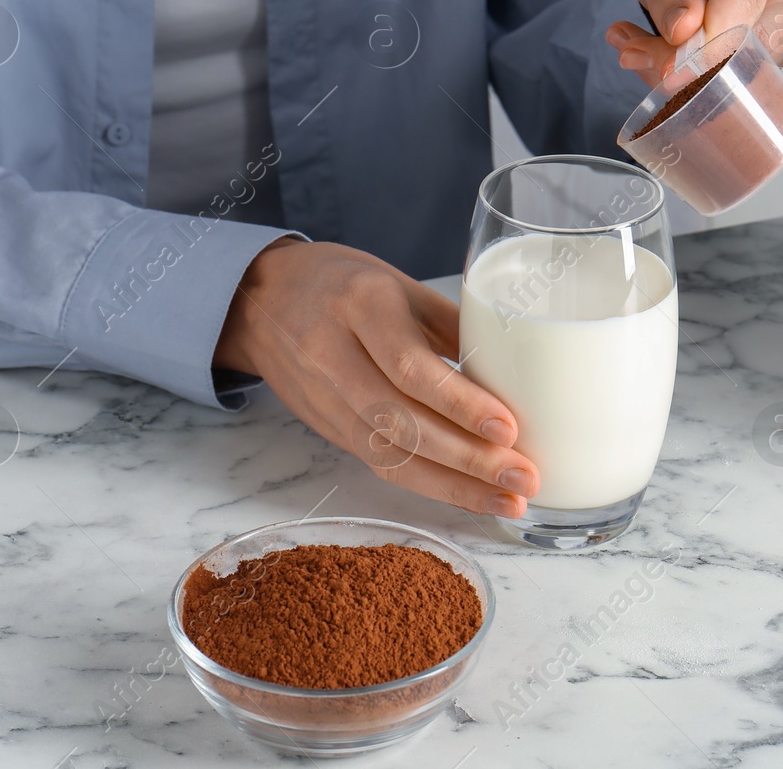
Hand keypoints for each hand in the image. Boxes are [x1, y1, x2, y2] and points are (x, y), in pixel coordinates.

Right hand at [214, 238, 537, 516]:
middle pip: (401, 421)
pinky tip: (470, 495)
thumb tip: (512, 373)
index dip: (459, 404)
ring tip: (508, 500)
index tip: (508, 428)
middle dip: (467, 458)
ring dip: (454, 485)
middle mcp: (333, 354)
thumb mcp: (399, 283)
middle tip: (523, 477)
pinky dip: (429, 484)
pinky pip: (378, 463)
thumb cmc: (344, 282)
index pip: (409, 366)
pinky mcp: (325, 427)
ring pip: (388, 454)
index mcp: (361, 305)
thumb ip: (451, 325)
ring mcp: (324, 397)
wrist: (259, 297)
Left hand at [606, 0, 782, 85]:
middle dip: (713, 59)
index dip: (712, 33)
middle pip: (768, 28)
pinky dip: (722, 76)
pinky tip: (689, 62)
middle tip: (663, 70)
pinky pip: (765, 69)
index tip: (674, 63)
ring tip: (664, 60)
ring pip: (768, 56)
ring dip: (713, 72)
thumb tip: (684, 31)